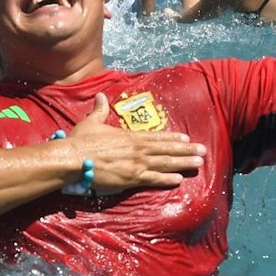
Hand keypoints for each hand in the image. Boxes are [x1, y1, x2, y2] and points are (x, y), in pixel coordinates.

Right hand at [65, 93, 205, 193]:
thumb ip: (99, 110)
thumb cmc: (80, 140)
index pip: (156, 137)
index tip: (186, 138)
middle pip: (166, 150)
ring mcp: (136, 164)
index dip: (172, 137)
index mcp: (129, 136)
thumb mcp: (91, 122)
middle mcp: (137, 149)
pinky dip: (167, 179)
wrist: (72, 158)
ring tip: (198, 163)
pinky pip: (153, 179)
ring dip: (183, 163)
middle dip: (186, 151)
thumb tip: (100, 96)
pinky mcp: (131, 178)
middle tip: (203, 151)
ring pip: (165, 164)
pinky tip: (179, 180)